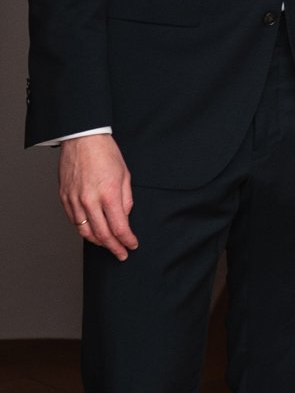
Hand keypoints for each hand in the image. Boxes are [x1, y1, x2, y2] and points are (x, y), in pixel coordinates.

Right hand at [59, 133, 136, 259]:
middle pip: (102, 235)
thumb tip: (125, 218)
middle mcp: (89, 200)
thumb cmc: (106, 153)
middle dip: (114, 248)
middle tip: (121, 254)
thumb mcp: (125, 175)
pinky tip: (92, 231)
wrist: (82, 138)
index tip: (132, 245)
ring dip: (98, 242)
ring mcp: (74, 200)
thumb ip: (126, 199)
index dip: (127, 240)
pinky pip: (74, 221)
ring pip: (85, 232)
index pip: (119, 227)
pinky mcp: (64, 198)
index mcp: (108, 194)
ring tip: (108, 245)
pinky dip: (84, 229)